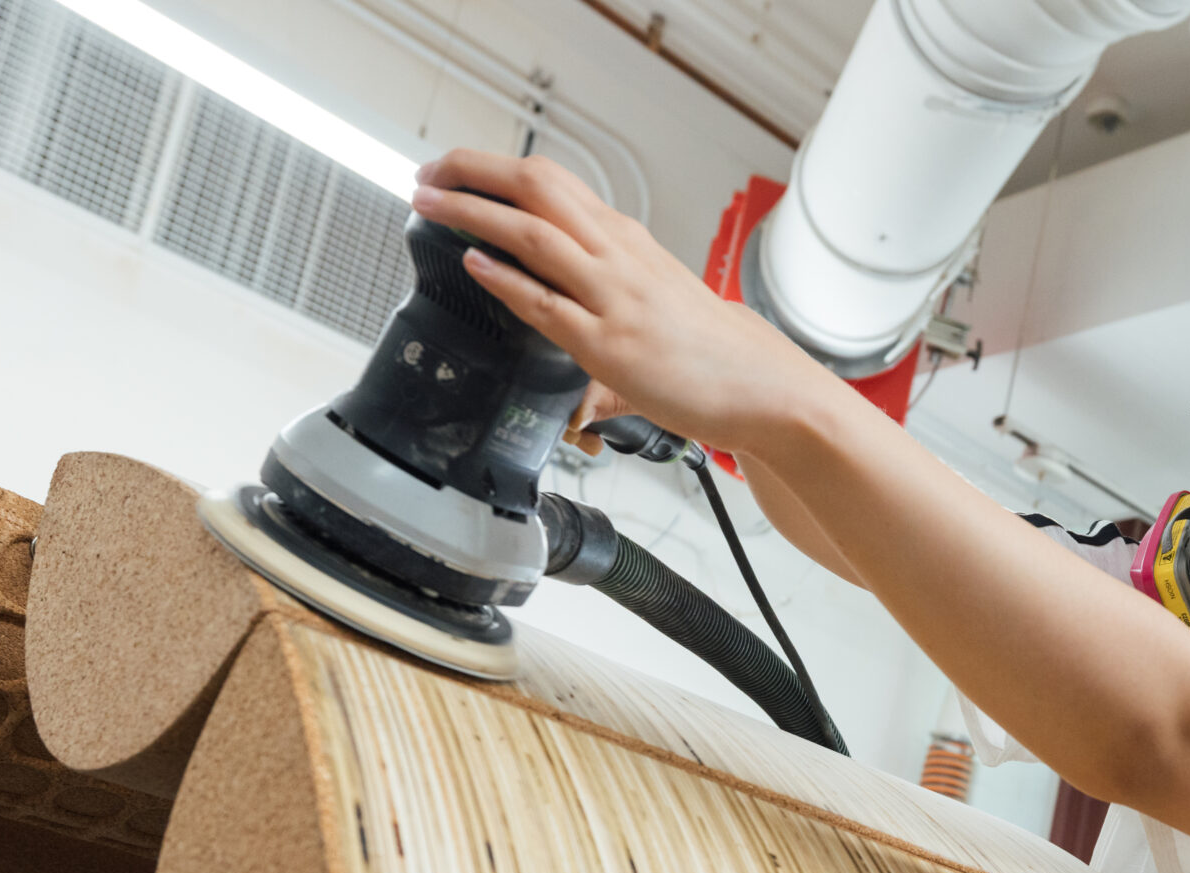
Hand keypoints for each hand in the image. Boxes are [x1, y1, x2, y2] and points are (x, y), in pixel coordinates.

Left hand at [411, 151, 831, 454]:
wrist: (762, 386)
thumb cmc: (714, 350)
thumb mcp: (658, 298)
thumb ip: (606, 293)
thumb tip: (566, 306)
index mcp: (627, 240)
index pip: (553, 182)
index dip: (496, 170)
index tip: (456, 170)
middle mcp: (619, 255)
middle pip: (536, 187)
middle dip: (473, 172)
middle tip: (428, 172)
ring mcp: (614, 297)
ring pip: (533, 233)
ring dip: (473, 213)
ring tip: (431, 203)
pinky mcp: (611, 344)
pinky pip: (547, 303)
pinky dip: (506, 279)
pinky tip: (475, 264)